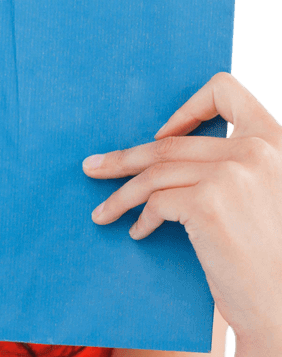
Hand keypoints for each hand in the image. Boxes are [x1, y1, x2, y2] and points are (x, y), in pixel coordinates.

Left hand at [83, 72, 281, 346]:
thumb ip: (240, 171)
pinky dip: (139, 217)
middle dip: (125, 159)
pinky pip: (156, 201)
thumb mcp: (270, 200)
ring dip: (121, 193)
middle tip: (93, 168)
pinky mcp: (209, 203)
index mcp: (278, 142)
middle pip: (172, 144)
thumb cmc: (275, 265)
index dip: (187, 108)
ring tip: (102, 212)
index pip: (227, 91)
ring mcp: (234, 173)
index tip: (160, 134)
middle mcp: (258, 149)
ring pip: (155, 172)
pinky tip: (137, 233)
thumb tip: (174, 162)